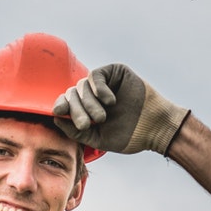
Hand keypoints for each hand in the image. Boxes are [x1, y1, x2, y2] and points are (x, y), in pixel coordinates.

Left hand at [53, 64, 188, 156]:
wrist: (156, 128)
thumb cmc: (129, 135)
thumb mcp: (98, 139)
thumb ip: (76, 131)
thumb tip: (55, 118)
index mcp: (87, 110)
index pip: (66, 103)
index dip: (60, 106)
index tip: (59, 114)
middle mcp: (93, 94)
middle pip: (71, 94)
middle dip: (76, 110)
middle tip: (87, 125)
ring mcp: (104, 83)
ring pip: (82, 85)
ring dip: (89, 103)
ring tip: (103, 117)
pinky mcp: (114, 72)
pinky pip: (96, 76)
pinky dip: (99, 88)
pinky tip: (110, 101)